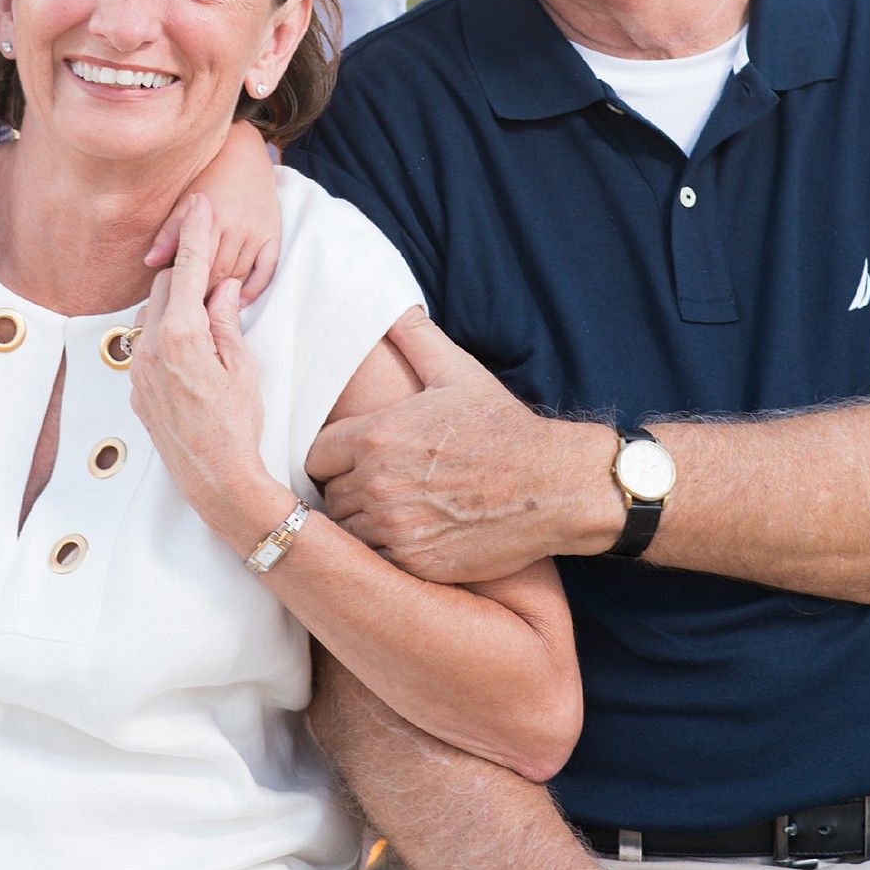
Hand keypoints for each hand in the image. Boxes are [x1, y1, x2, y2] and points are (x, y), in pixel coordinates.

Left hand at [129, 197, 286, 545]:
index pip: (188, 269)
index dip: (196, 232)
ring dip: (175, 308)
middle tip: (214, 278)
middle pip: (164, 288)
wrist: (216, 478)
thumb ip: (227, 320)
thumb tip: (222, 288)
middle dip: (186, 276)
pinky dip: (167, 338)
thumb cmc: (237, 424)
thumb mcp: (243, 366)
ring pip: (152, 316)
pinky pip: (147, 346)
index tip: (199, 203)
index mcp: (183, 335)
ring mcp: (139, 370)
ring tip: (207, 323)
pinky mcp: (136, 389)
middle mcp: (151, 347)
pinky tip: (192, 356)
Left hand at [144, 122, 281, 301]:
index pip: (196, 264)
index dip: (184, 287)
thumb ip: (169, 233)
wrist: (245, 155)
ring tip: (206, 311)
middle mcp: (238, 224)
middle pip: (218, 272)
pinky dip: (253, 288)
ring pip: (239, 273)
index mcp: (212, 216)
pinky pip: (266, 270)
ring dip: (223, 293)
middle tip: (187, 314)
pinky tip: (238, 301)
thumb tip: (150, 261)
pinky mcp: (273, 235)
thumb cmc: (209, 179)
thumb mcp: (184, 201)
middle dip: (202, 294)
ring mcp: (258, 231)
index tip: (172, 304)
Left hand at [305, 312, 613, 580]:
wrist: (554, 485)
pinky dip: (386, 551)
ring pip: (348, 532)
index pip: (315, 455)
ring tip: (393, 512)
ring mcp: (396, 527)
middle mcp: (378, 484)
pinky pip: (376, 561)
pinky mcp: (416, 562)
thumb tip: (391, 307)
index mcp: (377, 435)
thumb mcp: (457, 372)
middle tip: (376, 487)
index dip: (330, 458)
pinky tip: (412, 534)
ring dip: (363, 524)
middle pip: (329, 496)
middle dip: (346, 490)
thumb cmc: (503, 428)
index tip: (350, 460)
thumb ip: (414, 338)